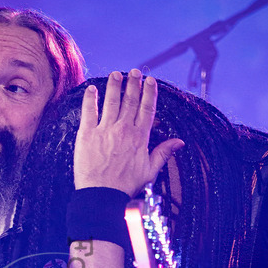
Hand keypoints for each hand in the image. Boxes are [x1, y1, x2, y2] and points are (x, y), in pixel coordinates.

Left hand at [73, 69, 182, 195]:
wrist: (102, 195)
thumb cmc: (126, 185)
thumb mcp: (150, 171)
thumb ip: (164, 153)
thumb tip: (180, 142)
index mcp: (140, 137)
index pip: (147, 108)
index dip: (149, 92)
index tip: (150, 81)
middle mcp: (124, 129)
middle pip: (130, 101)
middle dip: (133, 84)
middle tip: (134, 72)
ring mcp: (105, 130)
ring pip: (111, 101)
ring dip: (114, 85)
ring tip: (116, 74)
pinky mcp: (87, 134)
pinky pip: (89, 111)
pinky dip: (90, 99)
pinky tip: (92, 89)